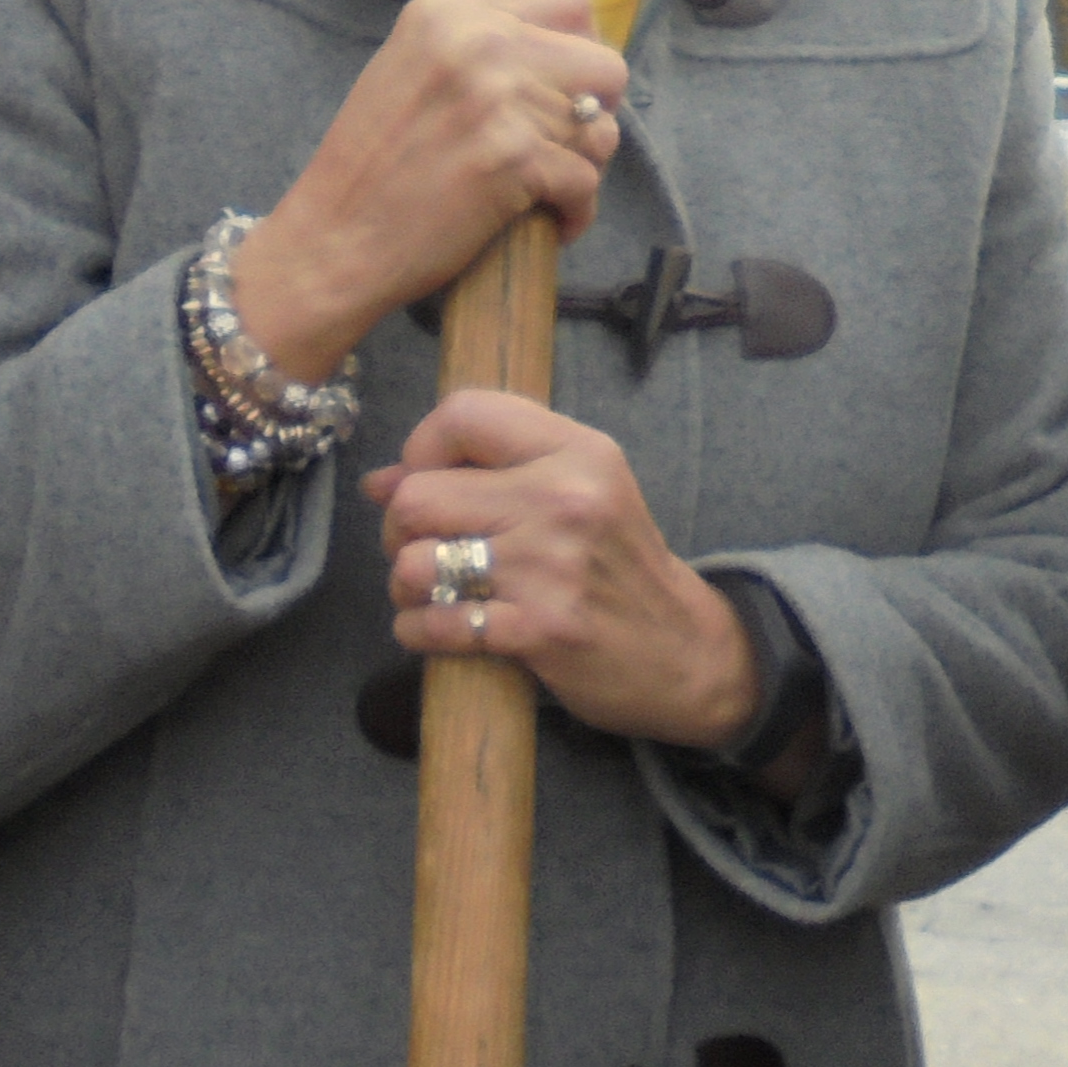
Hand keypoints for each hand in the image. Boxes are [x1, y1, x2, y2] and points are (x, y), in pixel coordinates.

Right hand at [239, 0, 625, 386]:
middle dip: (597, 107)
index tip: (563, 87)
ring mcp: (500, 96)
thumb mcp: (414, 64)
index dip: (581, 49)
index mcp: (452, 9)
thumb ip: (482, 42)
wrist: (333, 239)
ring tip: (547, 185)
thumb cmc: (373, 161)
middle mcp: (480, 39)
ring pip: (602, 129)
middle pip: (604, 63)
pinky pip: (587, 182)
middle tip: (565, 141)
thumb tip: (570, 46)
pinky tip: (548, 221)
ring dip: (584, 165)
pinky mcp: (515, 157)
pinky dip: (575, 212)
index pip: (571, 2)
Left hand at [363, 392, 756, 754]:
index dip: (422, 447)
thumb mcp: (579, 496)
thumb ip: (488, 474)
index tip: (430, 480)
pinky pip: (433, 623)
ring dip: (406, 587)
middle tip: (427, 549)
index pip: (464, 413)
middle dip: (398, 530)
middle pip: (417, 494)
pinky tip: (441, 630)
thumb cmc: (620, 570)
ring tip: (435, 592)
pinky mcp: (538, 630)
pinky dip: (418, 631)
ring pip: (412, 562)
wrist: (687, 653)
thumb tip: (380, 481)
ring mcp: (551, 567)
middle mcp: (565, 499)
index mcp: (579, 452)